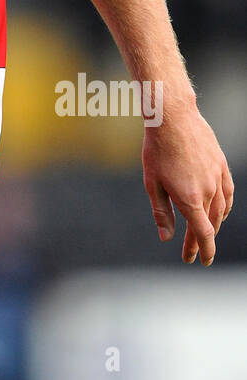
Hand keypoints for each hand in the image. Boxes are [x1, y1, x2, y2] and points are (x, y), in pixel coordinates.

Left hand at [142, 108, 233, 265]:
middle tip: (191, 253)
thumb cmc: (157, 150)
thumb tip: (167, 237)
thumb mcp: (152, 183)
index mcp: (190, 199)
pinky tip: (220, 211)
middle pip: (210, 224)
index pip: (202, 234)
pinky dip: (224, 206)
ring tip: (204, 234)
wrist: (173, 118)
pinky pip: (228, 192)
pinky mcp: (221, 165)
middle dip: (201, 241)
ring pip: (220, 209)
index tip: (200, 262)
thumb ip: (161, 212)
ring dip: (212, 225)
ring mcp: (217, 177)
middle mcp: (208, 191)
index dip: (202, 251)